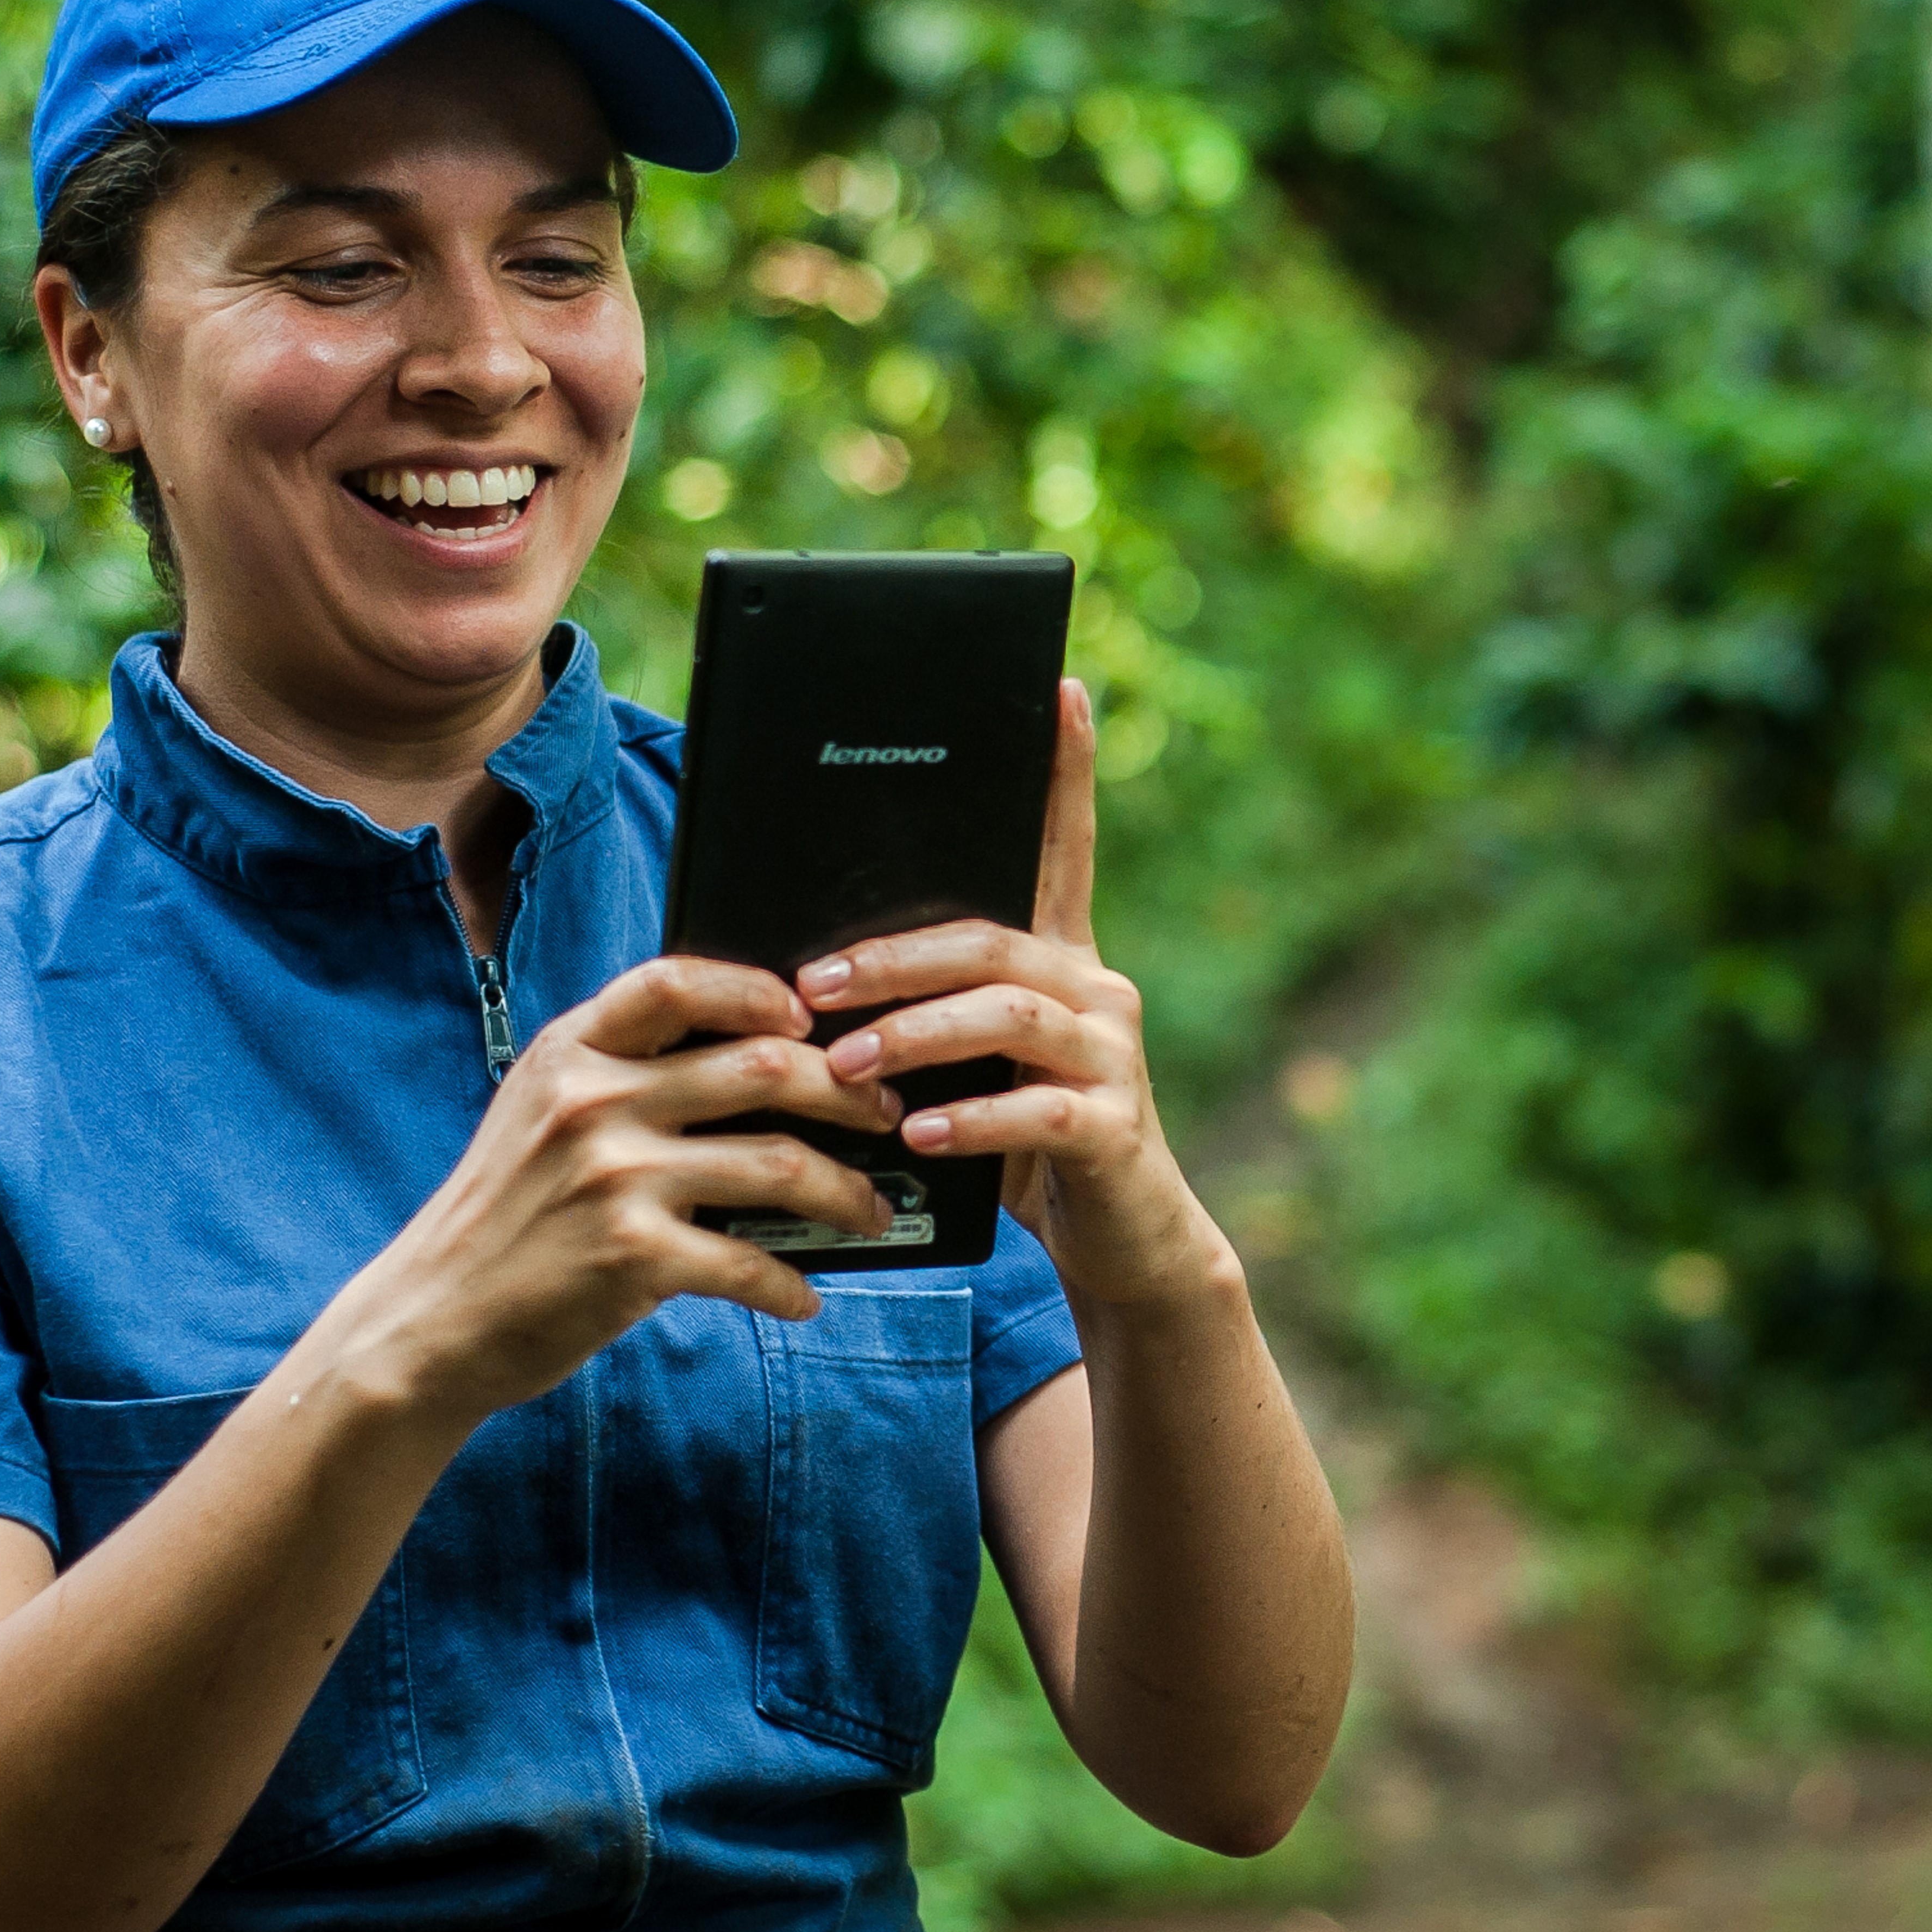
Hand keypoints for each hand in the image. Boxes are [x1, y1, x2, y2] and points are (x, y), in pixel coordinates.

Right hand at [310, 955, 903, 1429]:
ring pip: (778, 1162)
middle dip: (846, 1091)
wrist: (431, 1319)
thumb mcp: (538, 1118)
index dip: (758, 989)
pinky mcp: (632, 1258)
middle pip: (761, 1065)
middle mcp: (593, 1101)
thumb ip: (616, 1079)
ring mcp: (614, 1177)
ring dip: (846, 1191)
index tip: (811, 1018)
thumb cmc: (501, 1220)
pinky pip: (749, 1264)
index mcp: (568, 1053)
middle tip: (885, 1117)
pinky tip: (805, 1297)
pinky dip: (790, 1285)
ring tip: (873, 1211)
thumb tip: (749, 1067)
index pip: (675, 981)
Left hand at [796, 679, 1223, 1309]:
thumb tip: (814, 978)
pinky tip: (919, 1133)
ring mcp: (1112, 1055)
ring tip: (845, 1064)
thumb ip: (926, 1013)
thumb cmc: (1020, 1144)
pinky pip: (1038, 1111)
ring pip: (1008, 1014)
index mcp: (1058, 959)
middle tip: (812, 985)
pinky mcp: (1116, 1128)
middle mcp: (1094, 988)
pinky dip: (972, 1120)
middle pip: (990, 940)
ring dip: (914, 1034)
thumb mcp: (970, 1065)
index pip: (1062, 847)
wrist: (1119, 1242)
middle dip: (892, 957)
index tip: (1059, 689)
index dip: (1065, 769)